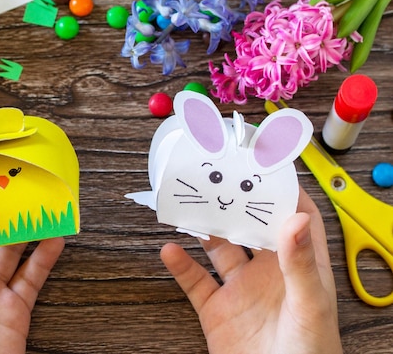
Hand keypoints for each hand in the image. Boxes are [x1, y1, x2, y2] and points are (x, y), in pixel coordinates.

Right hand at [160, 187, 342, 353]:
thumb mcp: (310, 304)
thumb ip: (300, 263)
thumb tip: (295, 218)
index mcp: (298, 268)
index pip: (295, 219)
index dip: (282, 193)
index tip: (266, 170)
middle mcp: (268, 274)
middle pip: (249, 229)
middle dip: (234, 205)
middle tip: (218, 181)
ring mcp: (240, 290)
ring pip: (218, 249)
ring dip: (204, 229)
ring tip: (190, 208)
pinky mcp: (216, 309)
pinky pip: (194, 281)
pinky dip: (180, 265)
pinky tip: (170, 251)